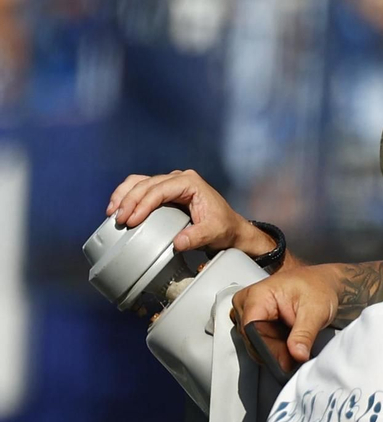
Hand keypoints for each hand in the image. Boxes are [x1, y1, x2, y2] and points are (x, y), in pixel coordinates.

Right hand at [107, 170, 270, 256]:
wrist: (230, 228)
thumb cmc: (224, 228)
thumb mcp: (213, 233)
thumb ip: (196, 237)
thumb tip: (177, 242)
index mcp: (190, 182)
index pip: (159, 190)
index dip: (143, 204)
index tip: (131, 221)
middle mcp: (179, 178)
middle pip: (146, 184)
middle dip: (128, 201)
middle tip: (118, 220)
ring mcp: (171, 183)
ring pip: (139, 182)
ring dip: (123, 195)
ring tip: (112, 213)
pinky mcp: (165, 191)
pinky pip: (141, 188)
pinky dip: (127, 196)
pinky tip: (118, 208)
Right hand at [231, 266, 339, 365]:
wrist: (323, 282)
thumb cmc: (318, 287)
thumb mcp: (316, 311)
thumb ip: (304, 334)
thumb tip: (297, 354)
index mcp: (257, 295)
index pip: (252, 330)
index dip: (268, 349)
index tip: (285, 361)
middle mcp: (247, 303)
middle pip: (252, 339)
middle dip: (275, 352)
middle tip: (298, 354)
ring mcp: (248, 312)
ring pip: (255, 343)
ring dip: (276, 350)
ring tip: (296, 344)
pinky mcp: (254, 321)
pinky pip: (260, 341)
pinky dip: (275, 347)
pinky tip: (290, 342)